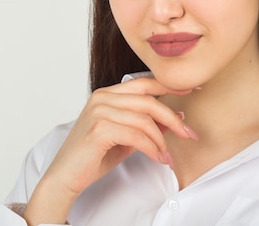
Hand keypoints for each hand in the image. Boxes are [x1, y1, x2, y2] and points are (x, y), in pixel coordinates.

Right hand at [22, 77, 196, 224]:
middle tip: (188, 133)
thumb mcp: (126, 137)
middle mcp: (102, 97)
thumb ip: (147, 124)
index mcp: (107, 94)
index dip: (170, 85)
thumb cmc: (93, 156)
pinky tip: (158, 158)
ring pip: (144, 119)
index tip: (193, 89)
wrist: (65, 175)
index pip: (144, 82)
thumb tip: (176, 116)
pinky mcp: (99, 129)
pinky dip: (152, 148)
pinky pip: (136, 135)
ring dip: (162, 140)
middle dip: (172, 117)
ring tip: (167, 156)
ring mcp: (99, 111)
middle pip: (148, 100)